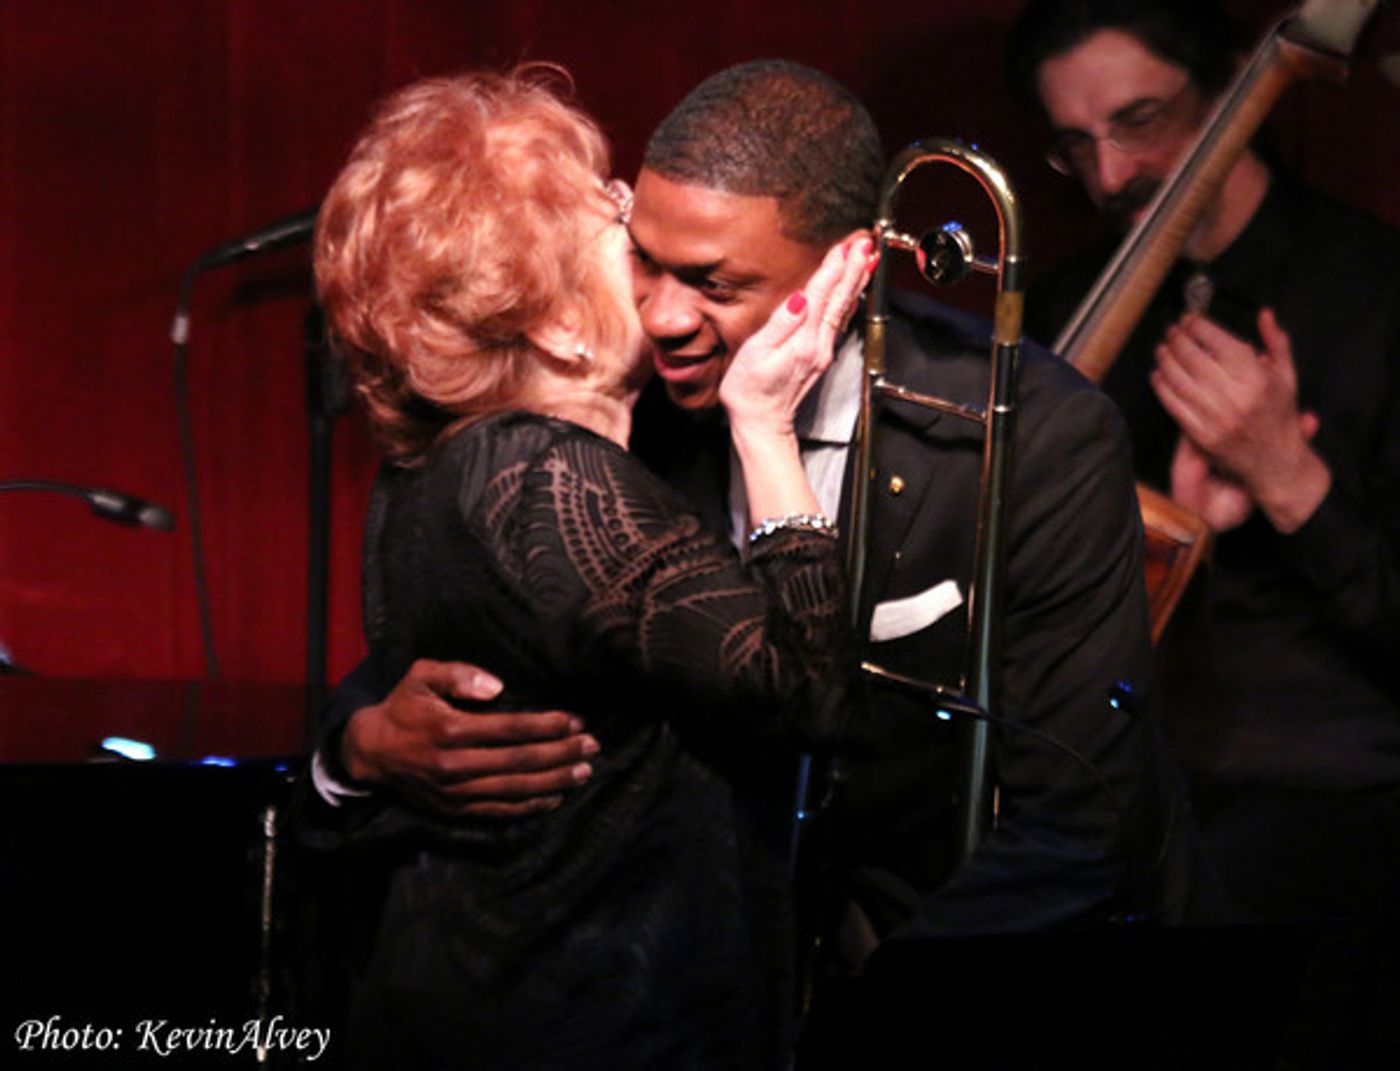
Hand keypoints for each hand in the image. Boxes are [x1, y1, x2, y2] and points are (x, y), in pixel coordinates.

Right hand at [341, 659, 597, 817]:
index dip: (546, 726)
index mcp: (450, 730)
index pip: (510, 729)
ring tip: (584, 771)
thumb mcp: (421, 676)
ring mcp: (456, 793)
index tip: (575, 720)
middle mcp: (455, 765)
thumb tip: (497, 686)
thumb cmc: (404, 707)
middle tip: (592, 746)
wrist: (371, 752)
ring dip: (554, 781)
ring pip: (514, 790)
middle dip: (560, 753)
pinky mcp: (455, 810)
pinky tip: (556, 797)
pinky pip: (499, 812)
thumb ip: (457, 674)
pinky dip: (530, 807)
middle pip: (519, 761)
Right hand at [720, 235, 872, 436]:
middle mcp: (819, 346)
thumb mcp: (756, 354)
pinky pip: (839, 322)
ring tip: (865, 260)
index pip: (821, 295)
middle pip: (840, 301)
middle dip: (852, 270)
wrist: (761, 424)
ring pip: (844, 310)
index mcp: (803, 341)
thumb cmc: (750, 391)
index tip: (843, 246)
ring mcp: (823, 352)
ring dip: (854, 283)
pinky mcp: (820, 358)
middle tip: (864, 243)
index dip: (832, 269)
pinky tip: (850, 292)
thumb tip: (801, 299)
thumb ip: (781, 324)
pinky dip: (847, 301)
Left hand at [1151, 308, 1329, 532]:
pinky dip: (1162, 387)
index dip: (1198, 327)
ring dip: (1166, 360)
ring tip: (1162, 349)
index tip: (1189, 319)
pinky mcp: (1201, 435)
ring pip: (1180, 381)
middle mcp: (1235, 397)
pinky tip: (1158, 374)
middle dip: (1178, 340)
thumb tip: (1264, 314)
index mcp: (1257, 378)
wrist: (1276, 461)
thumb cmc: (1280, 414)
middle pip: (1194, 359)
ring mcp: (1216, 418)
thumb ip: (1277, 342)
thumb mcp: (1287, 375)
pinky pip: (1174, 406)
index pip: (1218, 342)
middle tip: (1171, 331)